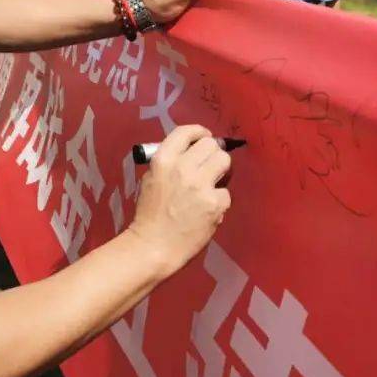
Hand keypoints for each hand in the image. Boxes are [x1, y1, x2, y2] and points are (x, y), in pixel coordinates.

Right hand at [128, 125, 230, 276]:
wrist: (154, 244)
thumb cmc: (149, 212)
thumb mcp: (151, 178)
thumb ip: (170, 162)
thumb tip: (191, 152)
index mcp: (163, 160)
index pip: (186, 132)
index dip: (199, 132)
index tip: (204, 137)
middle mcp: (182, 168)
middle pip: (210, 144)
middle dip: (212, 153)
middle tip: (209, 165)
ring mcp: (200, 186)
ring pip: (224, 161)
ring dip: (220, 170)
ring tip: (212, 182)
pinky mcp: (215, 204)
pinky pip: (226, 192)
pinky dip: (219, 199)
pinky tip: (208, 208)